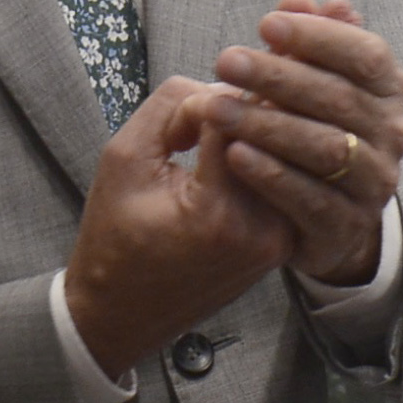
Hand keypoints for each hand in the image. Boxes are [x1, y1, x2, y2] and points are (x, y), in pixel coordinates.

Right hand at [62, 77, 297, 379]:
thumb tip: (221, 87)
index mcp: (219, 212)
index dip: (202, 104)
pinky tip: (245, 143)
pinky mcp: (285, 241)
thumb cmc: (115, 238)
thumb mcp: (123, 158)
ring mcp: (280, 238)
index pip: (232, 118)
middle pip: (271, 131)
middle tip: (221, 97)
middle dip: (244, 104)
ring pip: (286, 151)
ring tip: (236, 115)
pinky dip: (268, 154)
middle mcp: (262, 228)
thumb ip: (171, 106)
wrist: (122, 314)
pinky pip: (287, 178)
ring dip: (262, 126)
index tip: (178, 124)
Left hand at [203, 0, 402, 287]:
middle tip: (226, 61)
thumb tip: (300, 0)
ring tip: (216, 108)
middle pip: (337, 99)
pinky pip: (309, 199)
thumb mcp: (317, 81)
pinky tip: (233, 155)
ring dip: (266, 125)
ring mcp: (373, 184)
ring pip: (323, 149)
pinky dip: (271, 175)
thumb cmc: (318, 129)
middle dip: (278, 77)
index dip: (318, 36)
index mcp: (389, 91)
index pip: (365, 55)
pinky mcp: (346, 226)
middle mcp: (391, 135)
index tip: (265, 24)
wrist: (334, 217)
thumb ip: (311, 40)